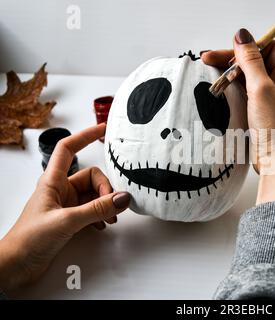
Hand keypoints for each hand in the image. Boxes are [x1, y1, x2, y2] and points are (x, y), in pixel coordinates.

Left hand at [0, 123, 130, 292]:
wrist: (17, 265)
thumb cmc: (29, 239)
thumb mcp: (66, 221)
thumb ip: (96, 209)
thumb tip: (122, 198)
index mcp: (53, 181)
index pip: (68, 148)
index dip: (85, 135)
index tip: (103, 129)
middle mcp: (61, 189)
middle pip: (91, 176)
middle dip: (105, 189)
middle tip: (111, 205)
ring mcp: (66, 204)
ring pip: (94, 194)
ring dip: (105, 204)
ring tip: (109, 219)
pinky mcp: (70, 218)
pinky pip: (93, 209)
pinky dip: (101, 215)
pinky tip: (101, 226)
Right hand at [202, 28, 274, 204]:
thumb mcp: (262, 91)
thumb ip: (251, 62)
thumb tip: (243, 35)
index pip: (267, 48)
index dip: (247, 47)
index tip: (225, 52)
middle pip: (255, 61)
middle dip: (232, 60)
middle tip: (207, 60)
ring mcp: (271, 97)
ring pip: (248, 76)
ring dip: (229, 74)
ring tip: (210, 75)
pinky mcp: (261, 109)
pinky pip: (245, 91)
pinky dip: (232, 88)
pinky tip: (219, 88)